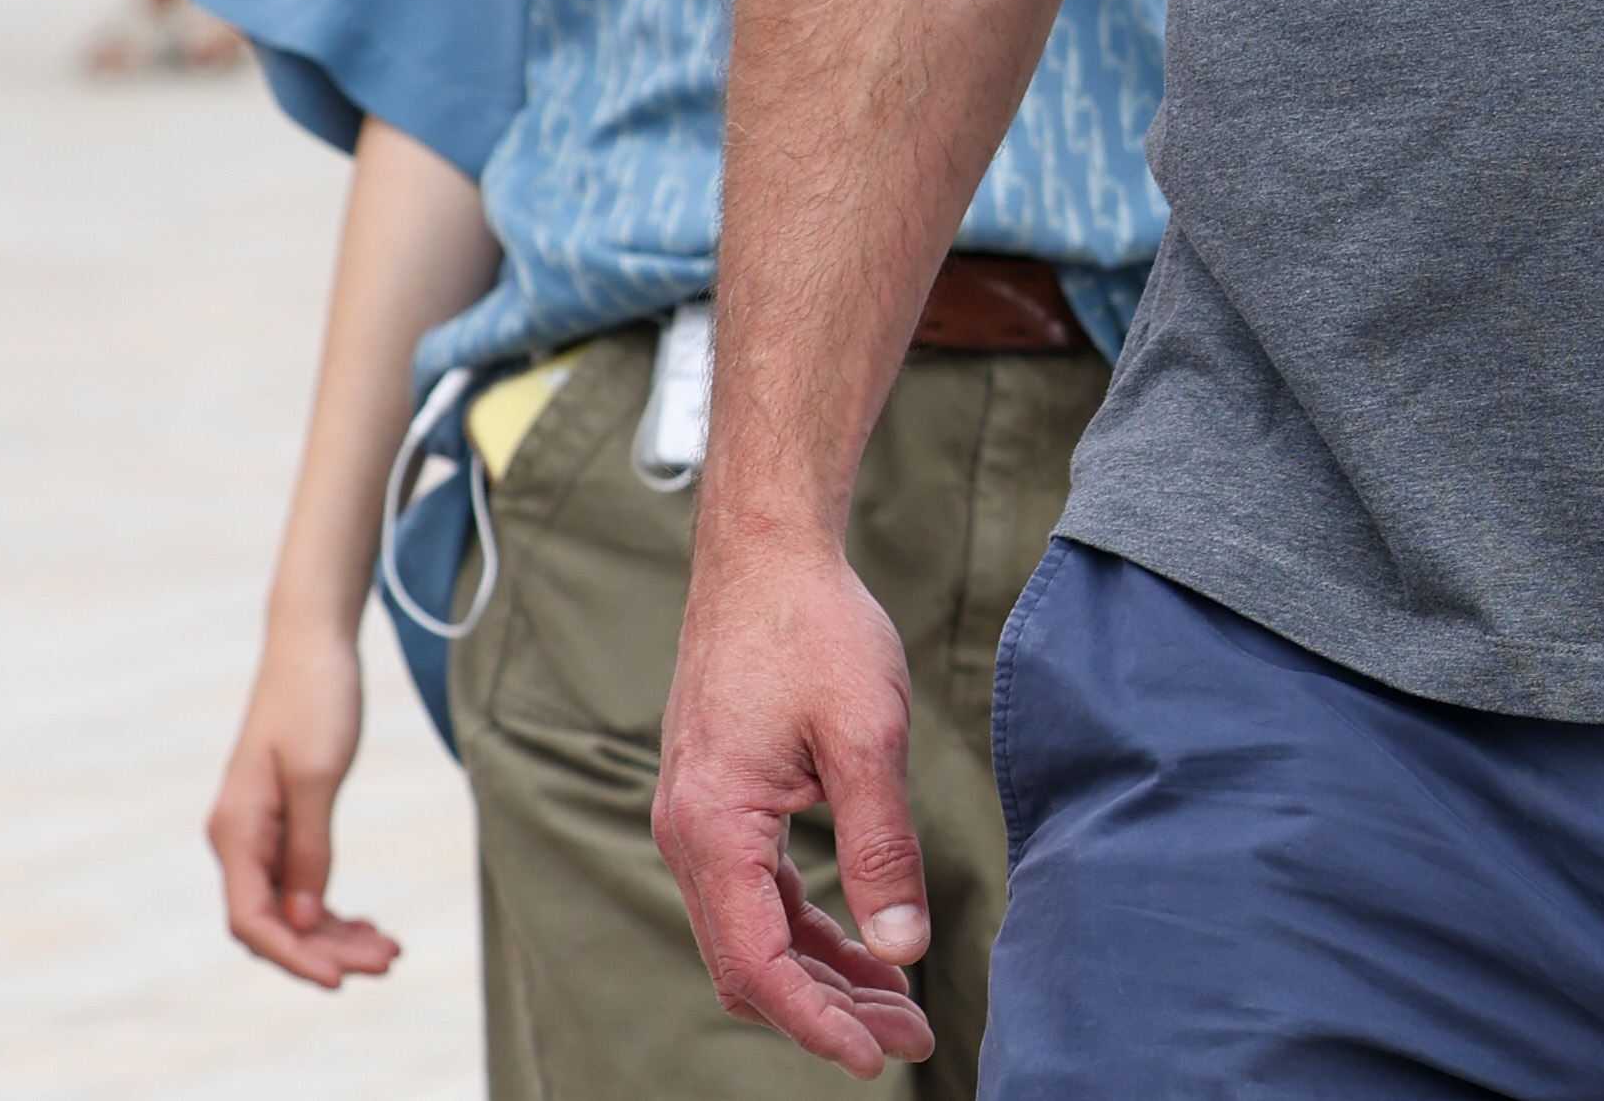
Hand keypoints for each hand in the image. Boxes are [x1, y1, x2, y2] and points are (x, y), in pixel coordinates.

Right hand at [207, 613, 400, 988]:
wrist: (314, 644)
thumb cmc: (316, 698)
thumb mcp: (320, 775)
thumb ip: (309, 849)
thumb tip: (302, 920)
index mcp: (236, 831)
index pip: (253, 921)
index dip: (294, 957)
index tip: (340, 980)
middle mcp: (238, 839)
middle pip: (274, 923)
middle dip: (327, 950)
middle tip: (389, 960)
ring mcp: (258, 832)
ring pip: (289, 908)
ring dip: (334, 934)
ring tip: (389, 949)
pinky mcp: (283, 821)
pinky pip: (299, 883)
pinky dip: (331, 907)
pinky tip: (368, 922)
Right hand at [651, 525, 939, 1076]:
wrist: (766, 554)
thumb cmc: (815, 630)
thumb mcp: (868, 738)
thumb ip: (882, 849)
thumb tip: (904, 948)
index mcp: (713, 828)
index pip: (758, 965)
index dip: (818, 1022)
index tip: (879, 1057)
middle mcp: (689, 835)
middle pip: (751, 963)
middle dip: (830, 1010)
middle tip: (913, 1038)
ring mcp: (699, 821)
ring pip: (754, 933)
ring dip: (823, 972)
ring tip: (901, 1003)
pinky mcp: (720, 804)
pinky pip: (757, 892)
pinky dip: (809, 926)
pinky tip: (865, 942)